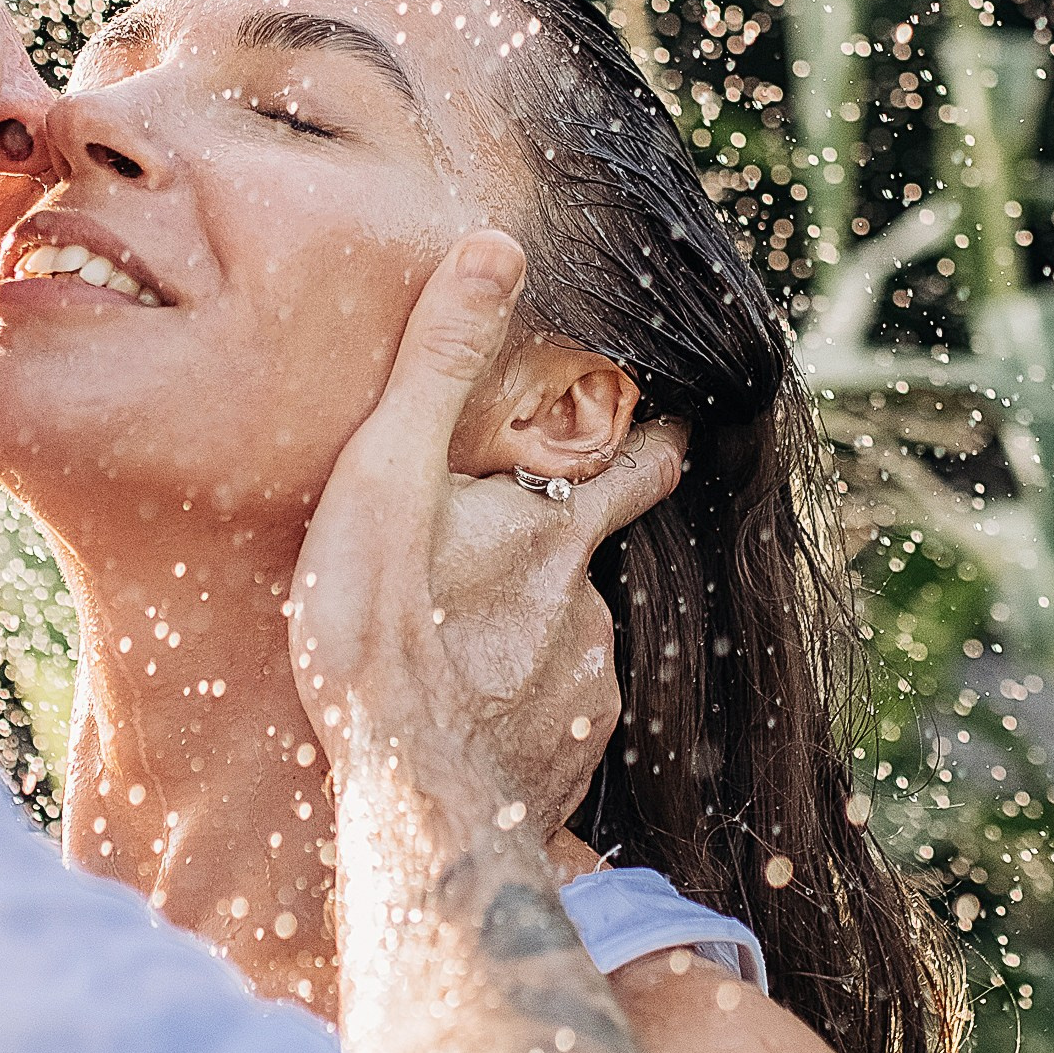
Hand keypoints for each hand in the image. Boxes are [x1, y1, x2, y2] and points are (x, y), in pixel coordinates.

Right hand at [286, 236, 682, 849]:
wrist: (414, 806)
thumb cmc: (381, 639)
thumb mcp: (386, 480)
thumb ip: (437, 368)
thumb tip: (496, 247)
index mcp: (552, 530)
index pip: (638, 467)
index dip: (655, 445)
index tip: (672, 433)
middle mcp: (589, 607)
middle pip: (579, 569)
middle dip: (545, 566)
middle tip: (488, 574)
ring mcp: (587, 692)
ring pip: (560, 652)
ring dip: (518, 652)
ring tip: (449, 669)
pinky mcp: (571, 764)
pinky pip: (549, 729)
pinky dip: (514, 723)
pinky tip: (462, 735)